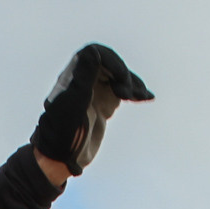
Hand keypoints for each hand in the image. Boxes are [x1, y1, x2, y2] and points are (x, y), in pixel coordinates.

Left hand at [30, 43, 152, 175]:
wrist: (62, 156)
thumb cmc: (64, 131)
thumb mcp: (74, 103)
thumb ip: (84, 76)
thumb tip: (94, 50)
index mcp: (74, 75)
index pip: (96, 53)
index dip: (112, 61)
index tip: (120, 78)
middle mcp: (85, 80)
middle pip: (111, 64)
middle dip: (123, 75)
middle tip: (126, 93)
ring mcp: (96, 92)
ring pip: (119, 78)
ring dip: (132, 84)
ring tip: (141, 96)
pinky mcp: (104, 104)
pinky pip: (122, 92)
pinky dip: (135, 93)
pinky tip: (147, 97)